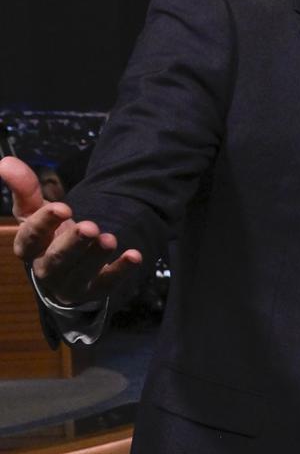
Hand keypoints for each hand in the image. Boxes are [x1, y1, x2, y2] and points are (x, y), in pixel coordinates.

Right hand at [0, 156, 141, 301]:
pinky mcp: (94, 290)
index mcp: (28, 248)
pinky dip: (121, 270)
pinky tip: (134, 255)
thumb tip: (6, 162)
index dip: (45, 223)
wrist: (65, 270)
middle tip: (90, 227)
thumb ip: (25, 189)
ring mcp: (70, 284)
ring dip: (96, 256)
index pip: (31, 238)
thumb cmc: (48, 235)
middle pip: (57, 260)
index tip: (63, 207)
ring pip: (82, 273)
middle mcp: (46, 270)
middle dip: (73, 244)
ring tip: (110, 239)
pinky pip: (108, 284)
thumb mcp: (34, 211)